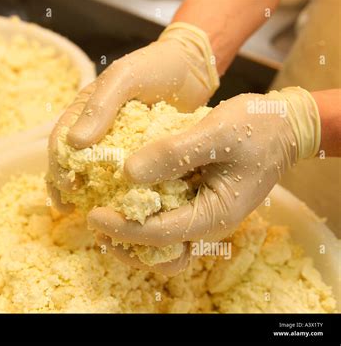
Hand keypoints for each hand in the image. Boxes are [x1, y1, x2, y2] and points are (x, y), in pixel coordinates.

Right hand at [48, 22, 218, 209]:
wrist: (191, 68)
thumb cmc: (155, 66)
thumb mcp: (125, 78)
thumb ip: (101, 106)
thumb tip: (74, 142)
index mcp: (85, 110)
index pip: (60, 140)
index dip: (58, 163)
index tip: (68, 184)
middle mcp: (95, 130)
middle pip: (70, 161)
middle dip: (65, 185)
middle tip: (68, 207)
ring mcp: (115, 144)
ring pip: (92, 172)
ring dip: (85, 193)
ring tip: (86, 214)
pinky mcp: (136, 155)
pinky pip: (120, 176)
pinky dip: (113, 192)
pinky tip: (116, 208)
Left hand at [88, 87, 320, 274]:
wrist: (284, 126)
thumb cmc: (256, 127)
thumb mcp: (215, 132)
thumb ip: (173, 153)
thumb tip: (127, 173)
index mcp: (215, 214)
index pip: (161, 234)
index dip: (125, 228)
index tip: (95, 214)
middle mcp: (208, 222)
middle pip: (160, 253)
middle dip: (125, 244)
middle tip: (96, 225)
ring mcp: (203, 214)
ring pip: (162, 244)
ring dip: (132, 237)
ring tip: (104, 219)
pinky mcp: (198, 202)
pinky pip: (168, 221)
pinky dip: (144, 218)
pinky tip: (125, 201)